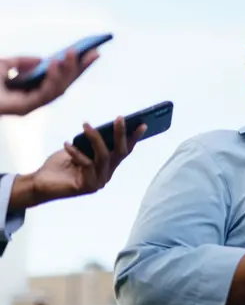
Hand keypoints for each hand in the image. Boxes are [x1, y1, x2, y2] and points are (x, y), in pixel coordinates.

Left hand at [0, 49, 98, 115]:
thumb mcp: (3, 64)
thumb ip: (22, 62)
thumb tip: (43, 60)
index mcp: (32, 91)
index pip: (60, 79)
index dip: (76, 67)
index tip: (90, 53)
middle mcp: (34, 100)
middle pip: (65, 84)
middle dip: (80, 69)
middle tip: (94, 54)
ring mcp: (31, 105)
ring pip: (58, 89)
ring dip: (68, 71)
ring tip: (73, 54)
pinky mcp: (25, 108)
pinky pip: (45, 93)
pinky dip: (52, 78)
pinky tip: (56, 64)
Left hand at [10, 117, 145, 209]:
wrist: (40, 184)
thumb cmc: (59, 165)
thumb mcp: (78, 149)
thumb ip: (90, 144)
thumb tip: (102, 130)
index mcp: (107, 165)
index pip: (124, 150)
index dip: (134, 138)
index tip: (143, 124)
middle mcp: (106, 174)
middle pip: (119, 153)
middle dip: (121, 134)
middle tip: (120, 118)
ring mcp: (99, 181)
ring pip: (104, 156)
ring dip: (95, 139)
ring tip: (85, 125)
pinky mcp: (87, 186)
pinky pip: (86, 165)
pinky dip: (76, 153)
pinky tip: (67, 144)